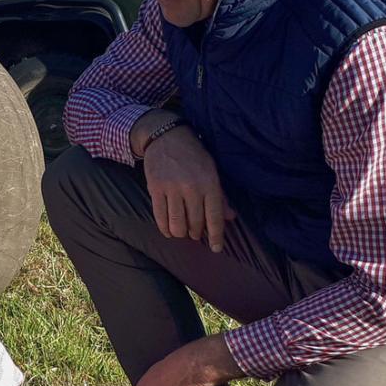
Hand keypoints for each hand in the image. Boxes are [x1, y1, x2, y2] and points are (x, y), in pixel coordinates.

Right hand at [133, 111, 234, 251]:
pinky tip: (168, 230)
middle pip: (195, 223)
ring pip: (177, 223)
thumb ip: (220, 195)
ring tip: (182, 232)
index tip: (217, 249)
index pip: (215, 216)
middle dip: (196, 233)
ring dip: (180, 233)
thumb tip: (230, 217)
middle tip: (195, 233)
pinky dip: (165, 228)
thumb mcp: (212, 171)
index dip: (216, 236)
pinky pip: (160, 216)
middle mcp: (192, 187)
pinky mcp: (155, 189)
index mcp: (209, 183)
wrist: (166, 137)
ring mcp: (172, 188)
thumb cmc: (193, 155)